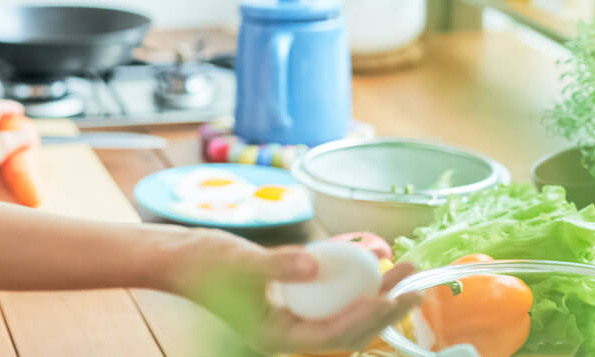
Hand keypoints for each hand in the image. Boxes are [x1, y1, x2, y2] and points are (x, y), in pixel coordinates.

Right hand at [170, 229, 422, 354]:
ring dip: (375, 296)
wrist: (177, 258)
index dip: (369, 317)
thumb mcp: (241, 262)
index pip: (335, 334)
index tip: (396, 296)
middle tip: (416, 283)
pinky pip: (330, 301)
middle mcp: (288, 334)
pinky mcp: (291, 303)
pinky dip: (352, 287)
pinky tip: (369, 265)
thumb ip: (279, 265)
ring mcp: (290, 319)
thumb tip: (316, 264)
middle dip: (384, 308)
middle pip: (348, 330)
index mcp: (276, 336)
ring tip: (405, 272)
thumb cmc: (203, 263)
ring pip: (343, 315)